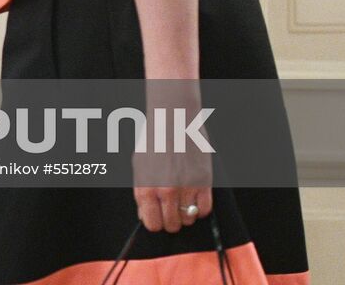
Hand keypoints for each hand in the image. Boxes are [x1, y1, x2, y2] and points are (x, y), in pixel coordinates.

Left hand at [132, 81, 212, 231]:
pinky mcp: (203, 182)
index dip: (156, 222)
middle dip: (171, 220)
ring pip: (189, 219)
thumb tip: (145, 214)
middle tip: (172, 209)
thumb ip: (142, 193)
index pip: (152, 224)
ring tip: (183, 199)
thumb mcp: (139, 167)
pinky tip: (195, 197)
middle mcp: (165, 192)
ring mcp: (185, 188)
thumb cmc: (154, 140)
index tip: (159, 217)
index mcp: (145, 188)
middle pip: (171, 225)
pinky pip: (205, 210)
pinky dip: (200, 208)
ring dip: (186, 213)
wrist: (173, 120)